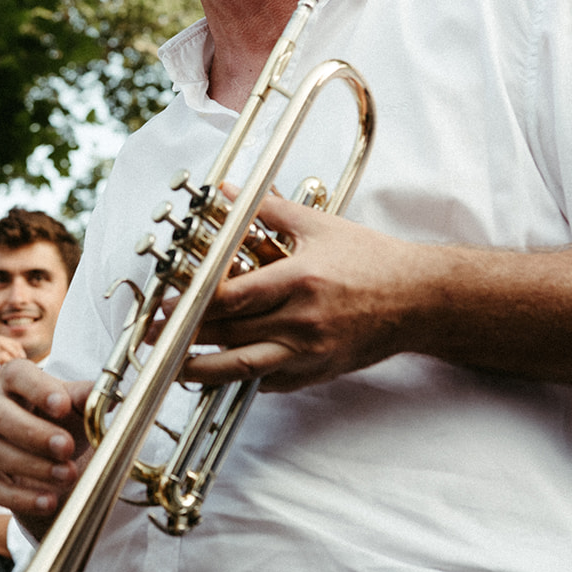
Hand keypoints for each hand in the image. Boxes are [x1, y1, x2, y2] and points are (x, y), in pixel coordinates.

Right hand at [0, 335, 26, 388]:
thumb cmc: (10, 395)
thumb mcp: (14, 374)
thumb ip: (16, 361)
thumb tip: (25, 350)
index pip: (1, 340)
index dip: (14, 345)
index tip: (22, 358)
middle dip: (14, 346)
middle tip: (21, 359)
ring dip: (13, 351)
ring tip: (17, 363)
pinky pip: (0, 355)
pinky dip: (9, 360)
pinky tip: (11, 370)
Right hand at [0, 359, 90, 539]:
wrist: (51, 448)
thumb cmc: (61, 416)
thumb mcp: (76, 403)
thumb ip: (87, 397)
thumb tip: (108, 396)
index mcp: (12, 379)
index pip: (17, 375)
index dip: (38, 390)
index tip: (63, 406)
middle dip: (34, 434)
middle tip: (66, 447)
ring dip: (33, 467)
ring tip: (68, 475)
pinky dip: (22, 498)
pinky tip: (48, 501)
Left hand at [172, 190, 427, 392]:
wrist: (419, 300)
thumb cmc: (370, 259)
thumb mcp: (318, 226)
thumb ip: (266, 209)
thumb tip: (225, 190)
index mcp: (299, 280)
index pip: (231, 297)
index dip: (191, 303)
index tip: (164, 306)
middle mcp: (302, 321)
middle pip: (229, 334)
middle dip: (184, 337)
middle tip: (152, 336)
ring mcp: (310, 353)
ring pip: (243, 368)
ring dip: (202, 371)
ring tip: (172, 366)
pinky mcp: (316, 373)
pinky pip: (268, 381)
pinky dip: (240, 377)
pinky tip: (217, 372)